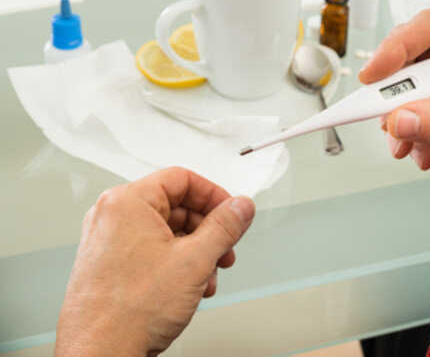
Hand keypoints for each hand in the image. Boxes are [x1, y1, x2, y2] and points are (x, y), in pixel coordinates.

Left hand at [55, 167, 254, 356]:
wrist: (100, 354)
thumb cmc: (130, 311)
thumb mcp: (195, 260)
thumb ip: (225, 226)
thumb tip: (241, 206)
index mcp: (127, 202)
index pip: (182, 179)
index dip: (215, 195)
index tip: (232, 213)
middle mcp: (112, 216)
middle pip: (176, 206)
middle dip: (208, 230)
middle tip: (225, 248)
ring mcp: (108, 241)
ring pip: (166, 231)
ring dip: (196, 252)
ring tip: (208, 275)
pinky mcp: (109, 264)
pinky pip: (151, 250)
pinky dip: (176, 264)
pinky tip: (191, 287)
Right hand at [359, 6, 429, 199]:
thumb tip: (398, 119)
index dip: (398, 47)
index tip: (374, 75)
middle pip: (416, 54)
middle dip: (397, 89)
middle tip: (380, 114)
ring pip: (411, 83)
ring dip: (401, 116)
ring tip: (403, 143)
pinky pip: (417, 107)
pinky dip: (412, 131)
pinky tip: (421, 152)